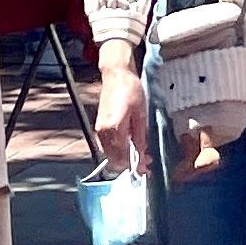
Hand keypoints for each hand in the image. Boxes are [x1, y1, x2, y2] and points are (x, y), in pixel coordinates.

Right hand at [92, 49, 146, 175]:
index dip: (135, 165)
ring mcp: (100, 130)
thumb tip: (141, 153)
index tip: (146, 168)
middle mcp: (104, 132)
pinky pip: (108, 146)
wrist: (116, 76)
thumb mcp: (141, 114)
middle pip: (115, 159)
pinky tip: (130, 146)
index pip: (123, 157)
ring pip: (110, 154)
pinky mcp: (100, 127)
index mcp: (114, 129)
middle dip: (130, 164)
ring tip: (140, 155)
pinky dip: (118, 150)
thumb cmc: (130, 90)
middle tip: (145, 163)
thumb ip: (139, 136)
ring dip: (124, 158)